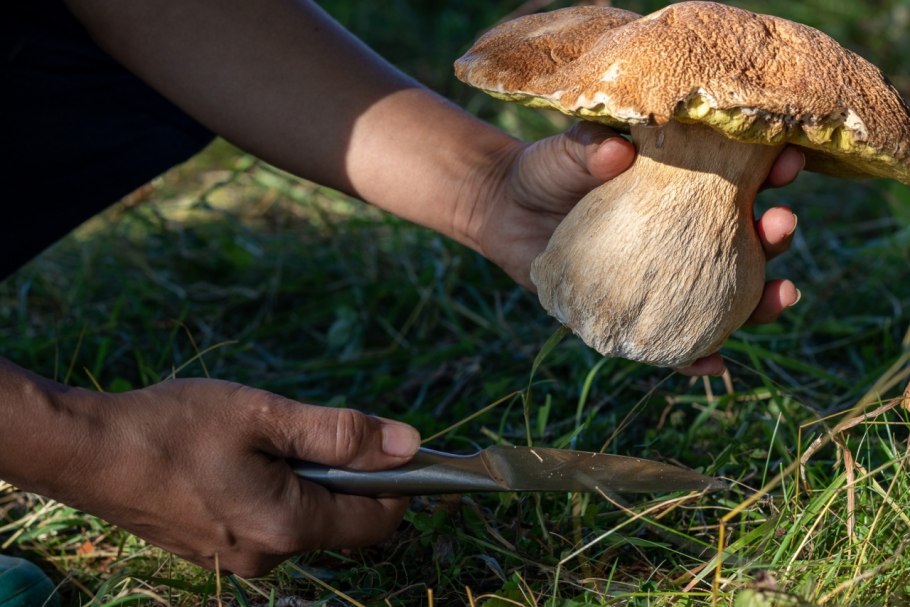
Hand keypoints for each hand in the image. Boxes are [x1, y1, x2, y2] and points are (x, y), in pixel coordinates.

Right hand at [57, 379, 419, 576]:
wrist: (88, 451)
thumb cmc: (175, 426)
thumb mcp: (266, 415)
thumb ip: (342, 433)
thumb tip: (408, 444)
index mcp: (289, 525)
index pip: (379, 519)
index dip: (397, 481)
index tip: (390, 442)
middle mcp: (269, 555)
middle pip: (343, 520)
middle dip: (346, 475)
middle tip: (311, 428)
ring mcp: (239, 557)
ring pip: (305, 518)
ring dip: (307, 479)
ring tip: (266, 438)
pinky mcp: (216, 549)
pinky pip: (270, 522)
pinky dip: (276, 489)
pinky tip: (241, 458)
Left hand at [475, 122, 802, 374]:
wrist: (507, 210)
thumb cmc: (546, 172)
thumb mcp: (567, 153)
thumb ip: (588, 148)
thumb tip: (620, 151)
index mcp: (680, 186)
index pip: (738, 178)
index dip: (772, 171)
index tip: (790, 160)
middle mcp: (682, 232)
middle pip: (745, 239)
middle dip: (775, 234)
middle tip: (781, 224)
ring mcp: (663, 275)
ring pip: (723, 293)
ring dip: (759, 298)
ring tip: (781, 294)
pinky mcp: (634, 310)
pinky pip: (671, 339)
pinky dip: (695, 355)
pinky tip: (715, 363)